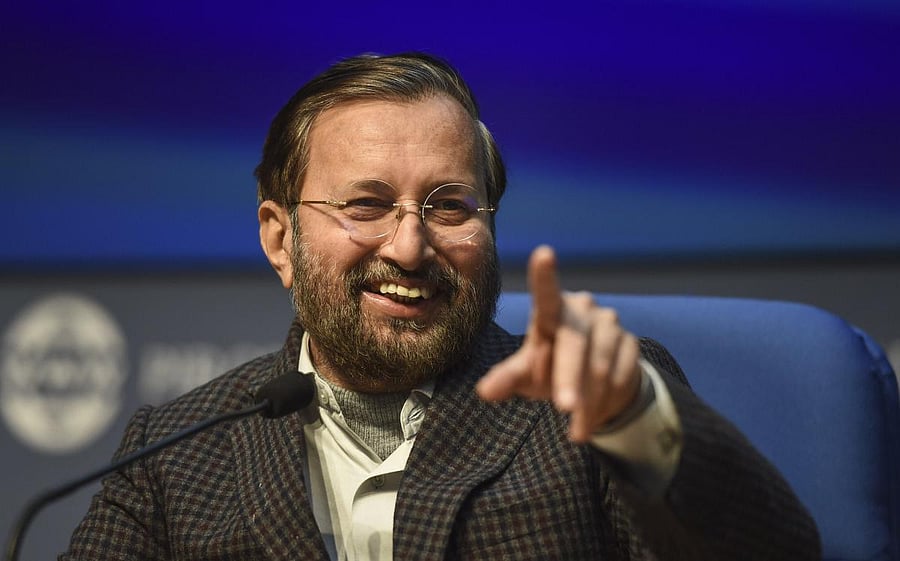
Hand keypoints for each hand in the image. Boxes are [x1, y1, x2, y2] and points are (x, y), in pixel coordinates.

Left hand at [477, 245, 642, 441]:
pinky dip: (607, 403)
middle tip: (565, 409)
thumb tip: (485, 392)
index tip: (544, 253)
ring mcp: (610, 324)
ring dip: (589, 403)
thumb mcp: (526, 374)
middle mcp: (582, 309)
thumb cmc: (549, 370)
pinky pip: (621, 377)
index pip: (545, 294)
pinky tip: (594, 417)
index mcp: (550, 312)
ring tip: (576, 431)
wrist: (593, 383)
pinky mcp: (632, 344)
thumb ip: (508, 379)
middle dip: (570, 379)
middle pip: (575, 343)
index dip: (545, 275)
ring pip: (600, 366)